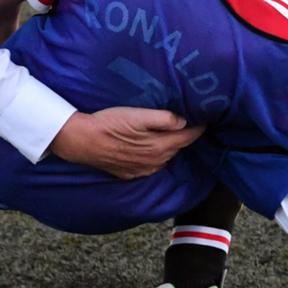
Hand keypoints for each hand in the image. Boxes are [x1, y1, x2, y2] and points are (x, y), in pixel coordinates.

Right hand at [49, 108, 204, 178]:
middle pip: (178, 147)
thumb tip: (184, 121)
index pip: (188, 137)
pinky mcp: (130, 173)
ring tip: (171, 133)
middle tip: (190, 122)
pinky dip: (156, 156)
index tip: (206, 118)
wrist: (82, 141)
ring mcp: (142, 169)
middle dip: (186, 136)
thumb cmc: (109, 123)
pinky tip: (151, 148)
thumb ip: (163, 119)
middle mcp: (155, 161)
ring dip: (170, 146)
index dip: (198, 127)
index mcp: (160, 146)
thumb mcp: (137, 115)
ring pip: (165, 157)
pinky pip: (151, 165)